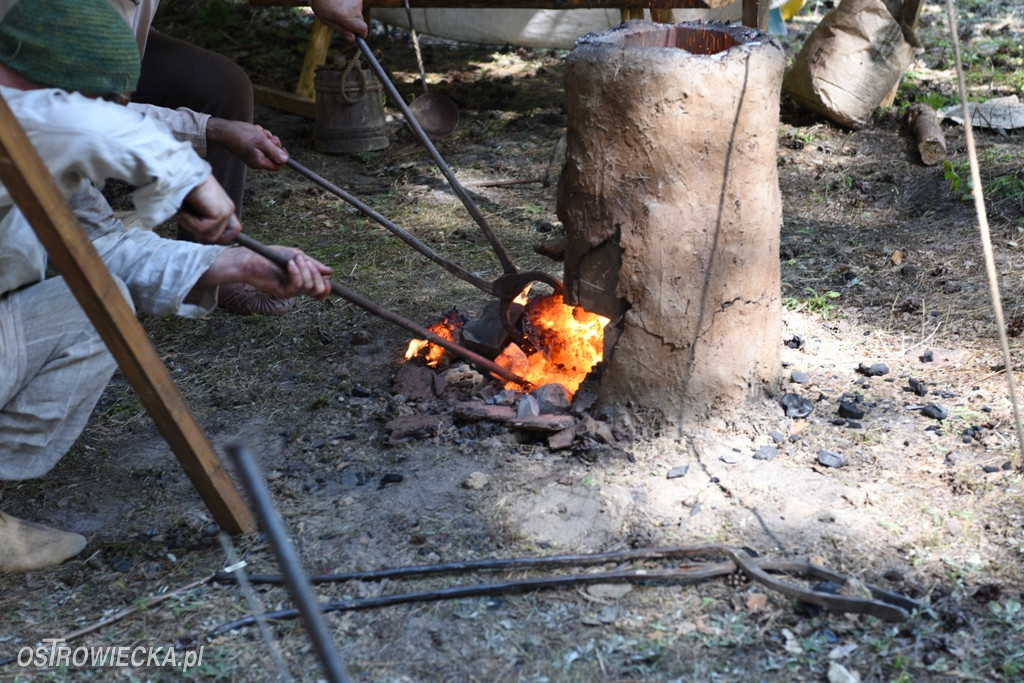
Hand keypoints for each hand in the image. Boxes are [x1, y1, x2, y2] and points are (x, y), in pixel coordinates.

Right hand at [176, 175, 240, 243]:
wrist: (179, 174)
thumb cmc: (182, 189)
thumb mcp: (192, 210)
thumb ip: (201, 222)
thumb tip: (204, 238)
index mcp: (224, 207)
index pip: (234, 231)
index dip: (220, 237)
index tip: (203, 232)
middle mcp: (228, 209)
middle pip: (216, 239)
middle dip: (197, 231)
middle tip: (187, 215)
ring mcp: (226, 211)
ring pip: (208, 237)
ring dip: (191, 226)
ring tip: (186, 209)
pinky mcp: (220, 213)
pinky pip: (203, 230)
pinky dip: (189, 222)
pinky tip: (186, 208)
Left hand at [199, 246, 333, 300]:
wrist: (253, 259)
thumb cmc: (273, 256)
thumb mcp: (297, 256)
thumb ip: (313, 264)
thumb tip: (330, 272)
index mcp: (304, 281)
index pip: (322, 291)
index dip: (328, 286)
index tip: (327, 275)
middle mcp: (299, 289)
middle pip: (320, 290)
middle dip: (316, 274)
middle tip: (305, 260)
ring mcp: (291, 292)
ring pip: (309, 287)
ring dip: (304, 270)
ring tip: (294, 259)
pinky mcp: (283, 292)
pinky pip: (297, 285)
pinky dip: (296, 272)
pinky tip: (289, 264)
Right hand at [205, 119, 288, 170]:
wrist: (223, 130)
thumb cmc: (240, 135)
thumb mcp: (261, 141)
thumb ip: (274, 151)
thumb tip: (286, 160)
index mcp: (259, 162)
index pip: (278, 165)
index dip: (283, 157)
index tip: (281, 147)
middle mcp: (257, 160)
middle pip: (274, 154)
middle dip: (272, 143)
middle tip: (266, 136)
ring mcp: (254, 154)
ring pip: (268, 146)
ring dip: (266, 137)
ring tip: (257, 132)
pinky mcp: (251, 148)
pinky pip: (261, 142)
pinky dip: (260, 136)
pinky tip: (253, 131)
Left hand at [311, 0, 366, 40]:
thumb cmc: (321, 3)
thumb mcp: (326, 20)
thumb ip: (341, 30)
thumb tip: (352, 39)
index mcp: (346, 17)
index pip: (363, 29)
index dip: (361, 33)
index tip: (356, 34)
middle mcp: (354, 8)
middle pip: (361, 21)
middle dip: (354, 22)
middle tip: (342, 18)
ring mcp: (356, 0)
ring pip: (358, 12)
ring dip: (352, 12)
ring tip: (339, 6)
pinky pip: (357, 4)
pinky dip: (351, 4)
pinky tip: (342, 1)